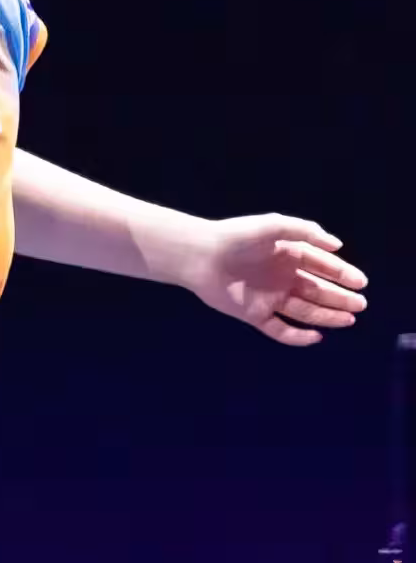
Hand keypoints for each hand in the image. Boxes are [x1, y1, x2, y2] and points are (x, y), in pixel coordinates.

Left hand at [183, 214, 368, 345]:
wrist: (201, 256)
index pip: (320, 266)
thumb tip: (337, 245)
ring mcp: (268, 297)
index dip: (341, 273)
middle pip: (317, 291)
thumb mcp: (274, 226)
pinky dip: (298, 336)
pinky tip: (317, 335)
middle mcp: (281, 277)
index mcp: (287, 254)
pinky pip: (280, 330)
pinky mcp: (255, 315)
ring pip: (305, 311)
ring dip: (327, 315)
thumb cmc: (237, 237)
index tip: (360, 282)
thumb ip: (306, 232)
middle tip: (360, 304)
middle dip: (339, 297)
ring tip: (349, 319)